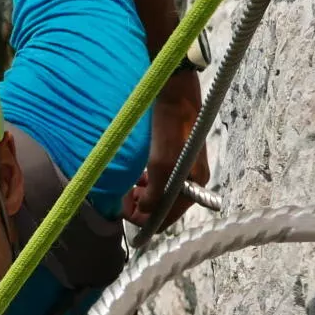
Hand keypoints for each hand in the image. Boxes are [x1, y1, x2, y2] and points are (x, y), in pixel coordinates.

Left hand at [124, 68, 209, 225]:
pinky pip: (157, 180)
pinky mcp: (174, 158)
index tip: (123, 213)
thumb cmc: (170, 129)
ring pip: (158, 193)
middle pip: (162, 207)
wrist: (175, 93)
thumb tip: (146, 213)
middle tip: (120, 197)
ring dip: (140, 195)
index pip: (167, 218)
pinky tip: (135, 176)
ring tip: (126, 187)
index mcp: (194, 186)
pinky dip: (144, 182)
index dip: (144, 220)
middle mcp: (191, 182)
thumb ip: (154, 193)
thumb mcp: (161, 165)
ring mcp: (183, 170)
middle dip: (140, 207)